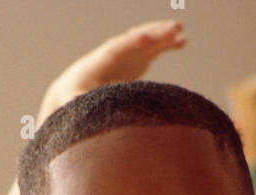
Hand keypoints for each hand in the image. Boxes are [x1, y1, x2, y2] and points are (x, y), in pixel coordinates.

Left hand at [39, 20, 186, 121]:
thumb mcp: (73, 100)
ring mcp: (129, 54)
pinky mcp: (137, 59)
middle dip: (153, 32)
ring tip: (180, 31)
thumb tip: (78, 106)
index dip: (132, 43)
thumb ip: (78, 101)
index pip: (119, 47)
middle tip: (172, 28)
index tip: (146, 38)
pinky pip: (155, 48)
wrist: (73, 88)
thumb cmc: (72, 96)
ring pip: (149, 39)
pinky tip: (183, 42)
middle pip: (138, 38)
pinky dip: (168, 44)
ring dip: (164, 34)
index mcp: (103, 60)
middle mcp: (118, 51)